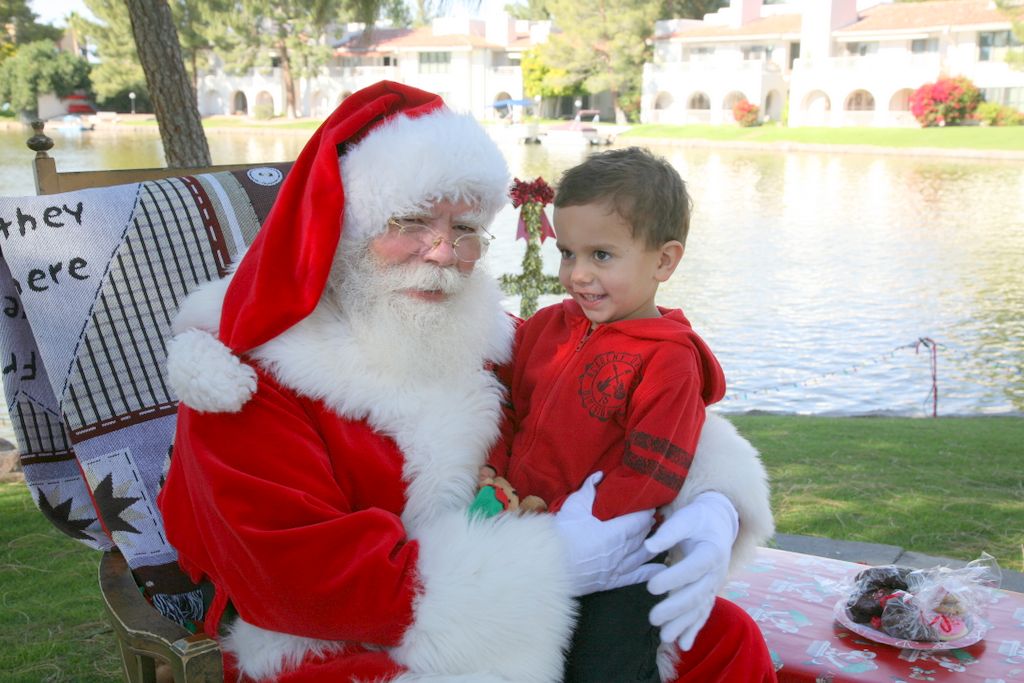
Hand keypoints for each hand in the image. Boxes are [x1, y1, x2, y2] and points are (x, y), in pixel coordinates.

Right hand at [554, 472, 661, 596]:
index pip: (639, 520)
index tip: (650, 504)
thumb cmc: (562, 535)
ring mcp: (617, 568)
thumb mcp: (574, 507)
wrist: (548, 566)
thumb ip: (589, 490)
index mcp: (615, 532)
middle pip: (642, 536)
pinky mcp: (611, 582)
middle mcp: (621, 551)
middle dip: (649, 526)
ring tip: (658, 536)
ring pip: (642, 555)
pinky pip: (636, 577)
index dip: (646, 512)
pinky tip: (661, 569)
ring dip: (651, 544)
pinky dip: (650, 572)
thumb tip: (599, 476)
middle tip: (654, 517)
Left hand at [645, 491, 737, 650]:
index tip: (650, 586)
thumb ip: (668, 532)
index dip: (674, 578)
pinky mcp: (710, 594)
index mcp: (711, 551)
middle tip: (652, 618)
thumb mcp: (685, 518)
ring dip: (683, 625)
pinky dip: (694, 630)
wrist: (718, 524)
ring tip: (665, 638)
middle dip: (674, 608)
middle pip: (696, 594)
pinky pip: (703, 614)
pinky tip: (683, 645)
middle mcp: (716, 572)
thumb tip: (648, 547)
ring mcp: (714, 586)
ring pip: (699, 609)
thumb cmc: (697, 519)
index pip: (693, 568)